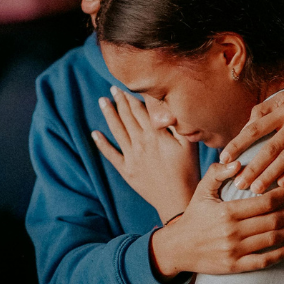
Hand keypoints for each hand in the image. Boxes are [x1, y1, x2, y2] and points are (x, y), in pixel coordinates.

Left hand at [93, 87, 199, 221]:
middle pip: (128, 117)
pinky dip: (102, 144)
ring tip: (103, 101)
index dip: (135, 95)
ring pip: (117, 131)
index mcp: (156, 135)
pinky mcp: (127, 171)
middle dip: (120, 100)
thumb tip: (165, 107)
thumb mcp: (189, 145)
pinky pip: (111, 155)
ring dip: (109, 115)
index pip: (142, 109)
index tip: (129, 83)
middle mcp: (141, 143)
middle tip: (113, 87)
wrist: (177, 201)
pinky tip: (95, 134)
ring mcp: (131, 157)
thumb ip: (176, 124)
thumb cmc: (188, 171)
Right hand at [150, 161, 283, 279]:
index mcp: (227, 211)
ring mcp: (235, 250)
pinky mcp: (236, 265)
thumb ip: (218, 173)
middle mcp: (233, 232)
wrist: (177, 248)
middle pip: (274, 219)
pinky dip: (283, 253)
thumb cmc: (194, 216)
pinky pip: (264, 260)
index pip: (265, 201)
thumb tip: (238, 163)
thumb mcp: (202, 190)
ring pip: (273, 239)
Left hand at [220, 76, 283, 192]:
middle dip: (252, 167)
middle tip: (238, 184)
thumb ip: (266, 109)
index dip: (238, 144)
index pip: (255, 128)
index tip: (224, 159)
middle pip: (270, 147)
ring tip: (256, 189)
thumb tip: (246, 127)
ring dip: (271, 175)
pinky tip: (283, 185)